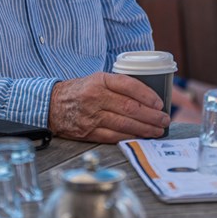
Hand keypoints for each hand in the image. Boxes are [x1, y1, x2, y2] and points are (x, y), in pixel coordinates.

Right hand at [47, 72, 169, 142]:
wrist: (52, 105)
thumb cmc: (80, 91)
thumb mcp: (97, 79)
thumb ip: (118, 85)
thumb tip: (148, 97)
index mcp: (100, 80)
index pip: (129, 85)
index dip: (147, 95)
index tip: (160, 103)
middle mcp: (96, 97)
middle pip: (129, 107)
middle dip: (151, 115)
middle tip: (164, 120)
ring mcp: (92, 116)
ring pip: (124, 124)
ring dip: (144, 129)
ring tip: (157, 130)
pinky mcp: (88, 132)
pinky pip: (113, 136)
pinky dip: (130, 138)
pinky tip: (140, 137)